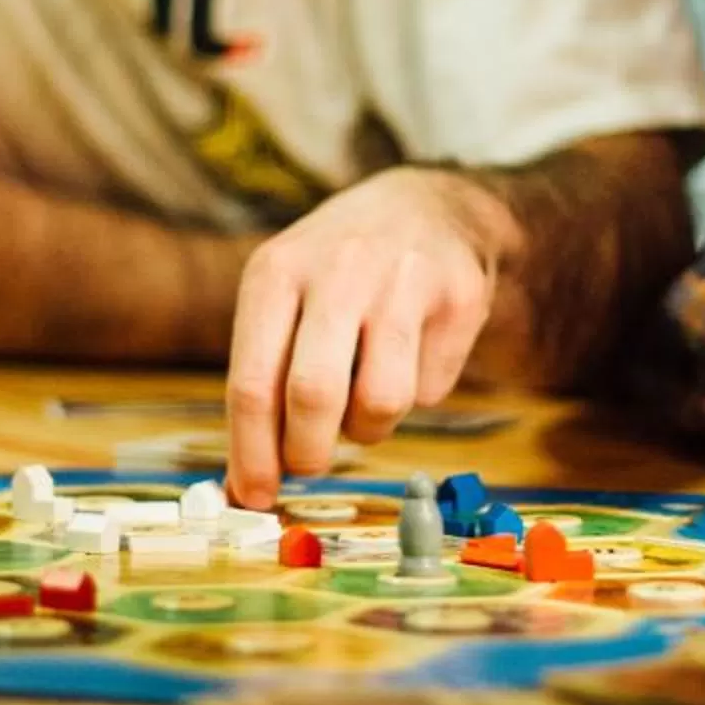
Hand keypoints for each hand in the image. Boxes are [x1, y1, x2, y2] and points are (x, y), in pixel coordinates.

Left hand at [224, 169, 517, 507]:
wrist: (428, 206)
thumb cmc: (337, 273)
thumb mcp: (284, 298)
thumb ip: (262, 382)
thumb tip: (245, 485)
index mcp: (276, 272)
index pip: (253, 383)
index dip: (251, 454)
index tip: (252, 498)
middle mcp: (337, 271)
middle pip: (314, 397)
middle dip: (306, 454)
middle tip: (307, 464)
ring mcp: (403, 282)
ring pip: (381, 402)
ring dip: (368, 429)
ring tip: (363, 400)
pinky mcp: (459, 299)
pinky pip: (432, 391)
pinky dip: (416, 395)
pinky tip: (410, 358)